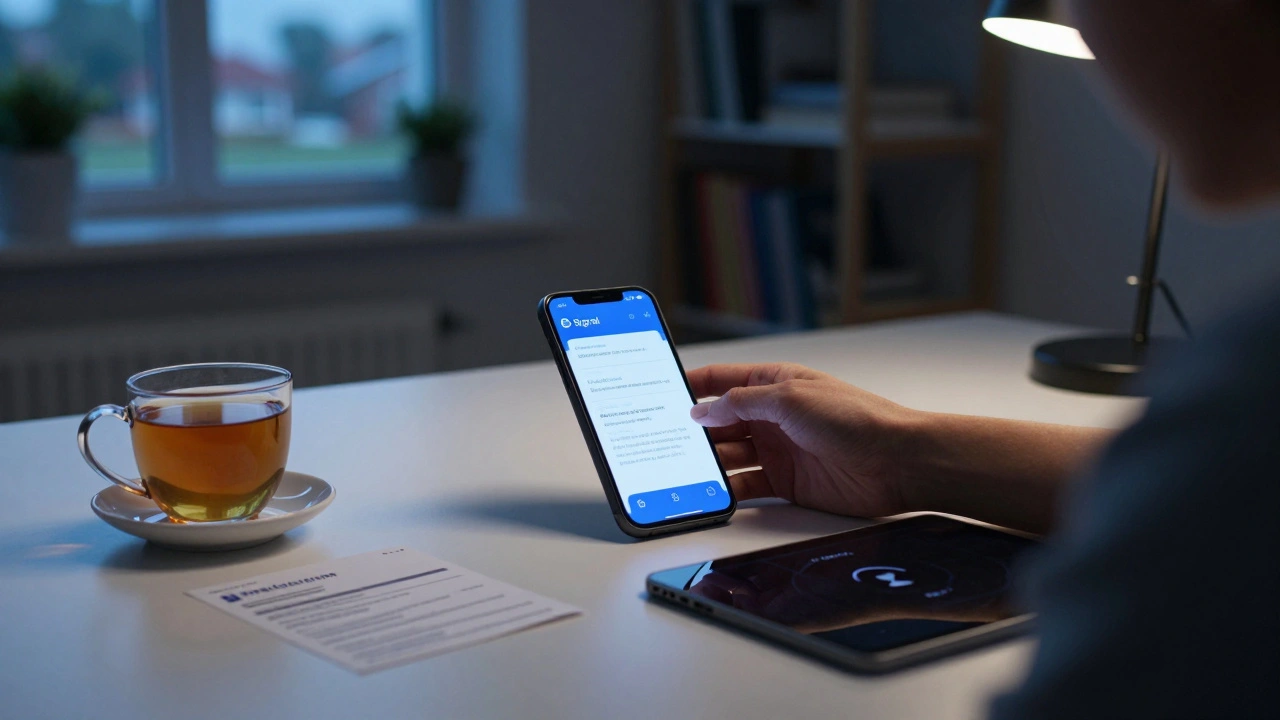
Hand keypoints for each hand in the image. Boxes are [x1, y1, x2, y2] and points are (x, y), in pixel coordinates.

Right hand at [688, 363, 920, 518]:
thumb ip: (742, 403)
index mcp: (774, 384)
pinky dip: (727, 489)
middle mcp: (773, 416)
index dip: (692, 385)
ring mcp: (778, 449)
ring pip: (729, 455)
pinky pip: (746, 486)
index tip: (663, 392)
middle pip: (720, 422)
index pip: (722, 380)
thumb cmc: (856, 419)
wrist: (898, 462)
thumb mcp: (790, 398)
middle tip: (665, 440)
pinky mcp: (786, 482)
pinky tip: (712, 492)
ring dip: (708, 461)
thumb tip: (704, 409)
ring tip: (682, 468)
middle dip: (694, 430)